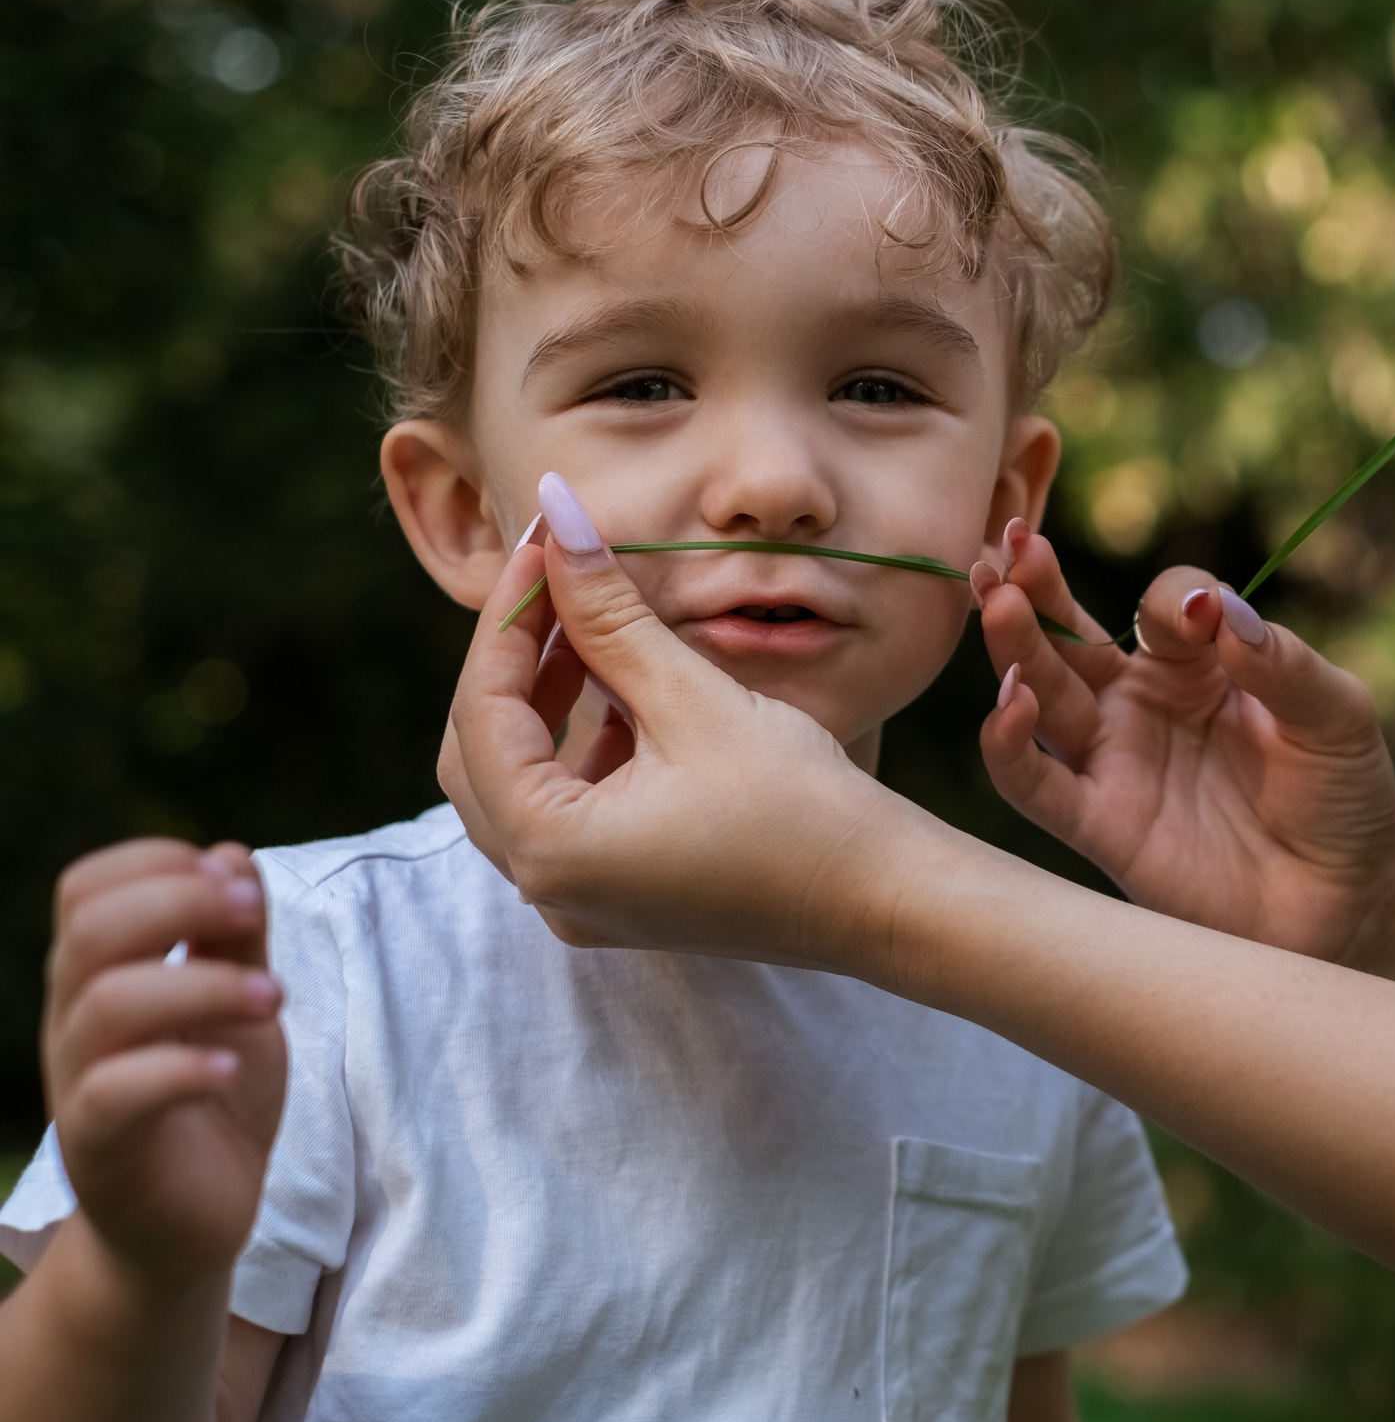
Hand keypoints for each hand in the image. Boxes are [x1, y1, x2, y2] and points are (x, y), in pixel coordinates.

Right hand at [42, 840, 285, 1284]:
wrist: (193, 1223)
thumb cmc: (216, 1101)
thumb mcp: (242, 1004)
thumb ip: (237, 938)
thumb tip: (230, 854)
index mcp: (101, 974)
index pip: (86, 888)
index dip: (155, 863)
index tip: (236, 881)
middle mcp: (75, 1020)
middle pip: (88, 929)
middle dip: (178, 903)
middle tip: (254, 914)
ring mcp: (78, 1083)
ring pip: (106, 1002)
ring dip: (203, 983)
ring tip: (275, 999)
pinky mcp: (97, 1147)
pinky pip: (112, 1093)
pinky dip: (179, 1069)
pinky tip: (230, 1066)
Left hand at [438, 476, 932, 974]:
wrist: (886, 901)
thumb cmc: (803, 809)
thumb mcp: (696, 701)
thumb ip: (612, 614)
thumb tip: (558, 517)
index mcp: (549, 848)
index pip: (483, 710)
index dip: (507, 615)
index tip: (542, 540)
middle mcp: (548, 889)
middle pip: (480, 754)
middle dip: (515, 663)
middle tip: (560, 585)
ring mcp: (585, 904)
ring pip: (522, 784)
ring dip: (548, 704)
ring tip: (599, 631)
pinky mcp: (626, 899)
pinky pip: (570, 814)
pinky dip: (584, 750)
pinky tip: (633, 698)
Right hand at [975, 520, 1394, 978]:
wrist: (1350, 902)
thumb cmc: (1345, 799)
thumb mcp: (1337, 714)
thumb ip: (1281, 661)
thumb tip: (1218, 611)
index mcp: (1200, 666)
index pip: (1166, 606)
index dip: (1178, 601)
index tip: (1203, 618)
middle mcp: (1143, 706)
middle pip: (1074, 636)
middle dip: (1036, 587)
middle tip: (1010, 542)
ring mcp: (1118, 764)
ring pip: (1043, 697)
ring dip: (1015, 648)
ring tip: (999, 600)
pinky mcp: (1104, 827)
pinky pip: (1039, 786)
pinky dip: (1011, 747)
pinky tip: (1009, 704)